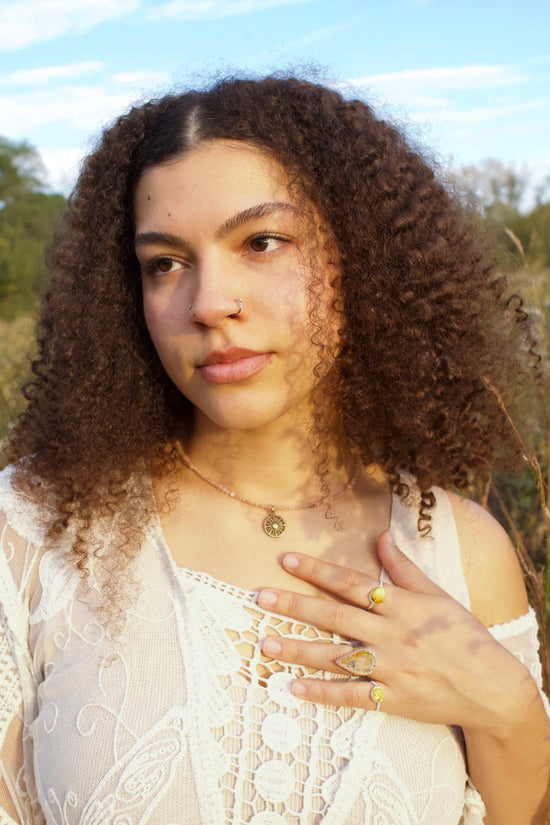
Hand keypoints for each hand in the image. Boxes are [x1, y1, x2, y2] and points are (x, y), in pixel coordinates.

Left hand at [257, 531, 534, 735]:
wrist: (491, 686)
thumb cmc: (464, 635)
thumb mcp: (437, 595)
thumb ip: (404, 568)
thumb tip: (381, 536)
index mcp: (401, 605)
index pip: (351, 583)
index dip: (316, 570)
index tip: (285, 559)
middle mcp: (392, 634)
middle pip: (335, 616)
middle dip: (296, 605)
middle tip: (261, 597)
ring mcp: (391, 668)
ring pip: (336, 656)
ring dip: (298, 649)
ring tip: (265, 643)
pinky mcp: (393, 700)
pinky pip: (351, 697)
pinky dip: (322, 693)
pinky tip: (293, 688)